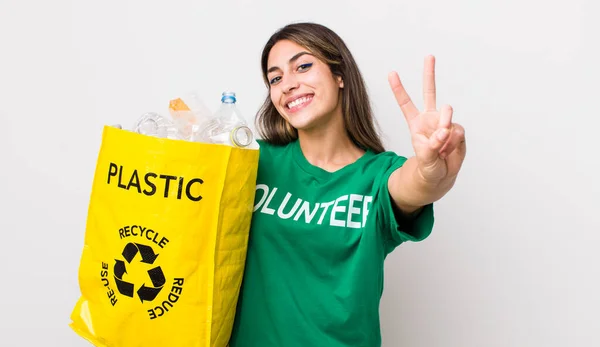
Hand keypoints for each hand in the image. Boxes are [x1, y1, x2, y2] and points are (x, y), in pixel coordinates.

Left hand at [388, 55, 465, 183]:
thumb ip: (432, 145)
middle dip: (429, 74)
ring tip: (441, 144)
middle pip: (429, 92)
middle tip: (429, 56)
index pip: (406, 103)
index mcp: (416, 124)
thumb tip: (444, 130)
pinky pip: (458, 132)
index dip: (399, 89)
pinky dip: (454, 143)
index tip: (391, 73)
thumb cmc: (427, 167)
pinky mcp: (457, 131)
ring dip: (445, 127)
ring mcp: (445, 123)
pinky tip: (449, 150)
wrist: (440, 177)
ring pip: (448, 115)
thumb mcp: (425, 160)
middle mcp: (430, 119)